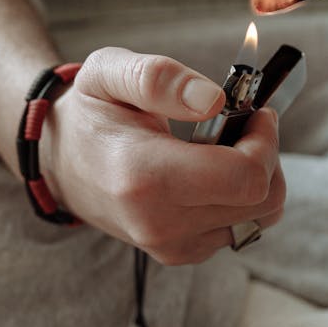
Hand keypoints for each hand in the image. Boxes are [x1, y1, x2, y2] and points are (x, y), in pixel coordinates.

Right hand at [42, 47, 285, 264]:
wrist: (61, 164)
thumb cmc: (90, 114)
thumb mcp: (108, 74)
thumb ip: (159, 78)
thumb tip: (213, 99)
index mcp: (144, 176)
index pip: (247, 177)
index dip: (265, 140)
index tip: (255, 112)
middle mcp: (159, 222)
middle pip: (264, 201)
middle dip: (266, 156)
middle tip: (242, 124)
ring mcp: (170, 244)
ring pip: (260, 217)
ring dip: (256, 178)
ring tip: (222, 148)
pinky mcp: (180, 253)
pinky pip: (242, 228)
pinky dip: (240, 199)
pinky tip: (210, 174)